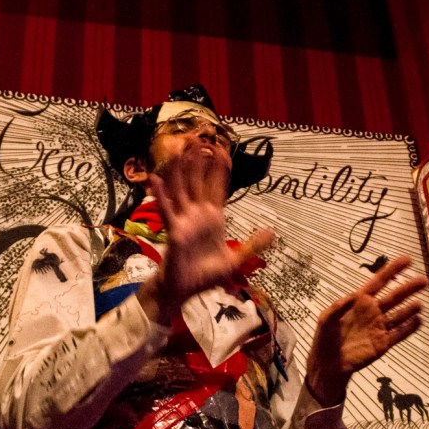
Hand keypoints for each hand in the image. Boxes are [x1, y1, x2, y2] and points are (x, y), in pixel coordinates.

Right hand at [138, 143, 272, 323]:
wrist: (185, 292)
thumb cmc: (205, 277)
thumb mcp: (235, 261)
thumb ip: (252, 245)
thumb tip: (272, 233)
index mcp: (214, 219)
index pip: (218, 187)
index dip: (220, 168)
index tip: (222, 148)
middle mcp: (197, 215)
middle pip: (197, 181)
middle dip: (198, 160)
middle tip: (197, 137)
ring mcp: (184, 221)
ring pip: (181, 189)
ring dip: (179, 170)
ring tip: (178, 149)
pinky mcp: (173, 232)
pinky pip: (167, 210)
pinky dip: (161, 195)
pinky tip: (156, 178)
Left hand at [305, 256, 427, 405]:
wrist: (329, 365)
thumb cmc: (325, 339)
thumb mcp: (326, 319)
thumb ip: (339, 307)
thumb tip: (355, 295)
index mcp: (360, 301)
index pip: (379, 282)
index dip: (392, 270)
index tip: (407, 260)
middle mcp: (373, 312)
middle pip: (394, 296)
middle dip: (409, 288)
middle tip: (424, 280)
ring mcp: (379, 327)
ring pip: (400, 315)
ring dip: (411, 308)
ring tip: (420, 303)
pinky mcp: (383, 343)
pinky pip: (399, 333)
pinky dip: (409, 328)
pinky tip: (419, 321)